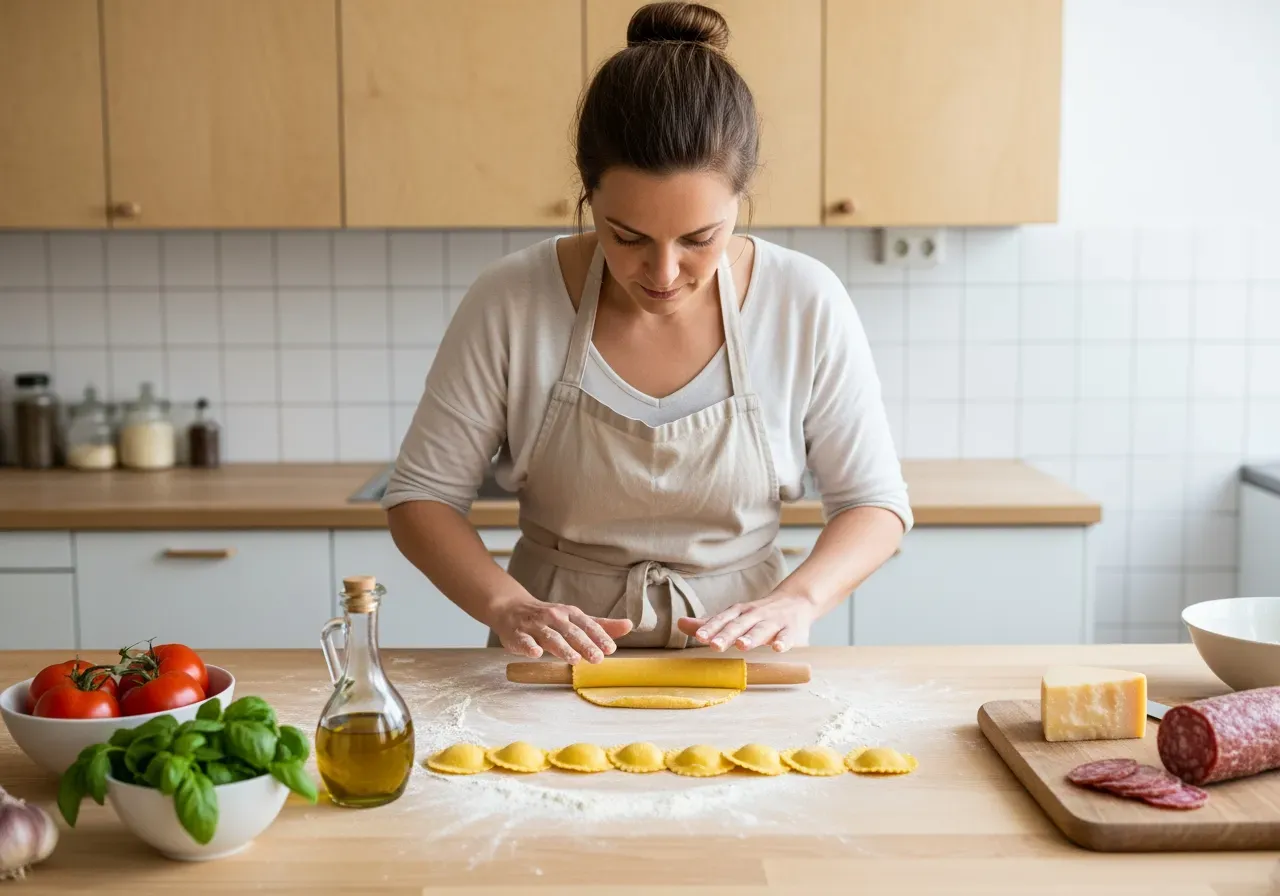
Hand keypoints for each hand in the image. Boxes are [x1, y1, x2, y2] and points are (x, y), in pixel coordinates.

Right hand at [489, 594, 632, 663]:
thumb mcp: (575, 619)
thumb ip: (600, 625)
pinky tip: (536, 653)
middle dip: (585, 644)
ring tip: (574, 659)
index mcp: (569, 613)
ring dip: (562, 647)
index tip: (611, 649)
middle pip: (571, 632)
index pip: (587, 625)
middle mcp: (553, 617)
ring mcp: (535, 625)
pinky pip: (524, 641)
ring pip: (550, 637)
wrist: (511, 608)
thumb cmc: (548, 617)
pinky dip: (529, 646)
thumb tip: (629, 626)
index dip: (599, 636)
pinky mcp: (517, 635)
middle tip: (598, 658)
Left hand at [676, 591, 815, 653]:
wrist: (797, 600)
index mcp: (739, 612)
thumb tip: (680, 623)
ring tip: (742, 646)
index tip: (699, 637)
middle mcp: (754, 615)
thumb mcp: (734, 616)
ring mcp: (773, 622)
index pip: (722, 620)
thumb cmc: (759, 613)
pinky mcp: (791, 629)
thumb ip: (710, 623)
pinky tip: (778, 648)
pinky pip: (787, 635)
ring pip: (761, 629)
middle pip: (739, 625)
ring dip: (751, 637)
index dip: (711, 628)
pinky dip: (783, 641)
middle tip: (714, 645)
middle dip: (726, 635)